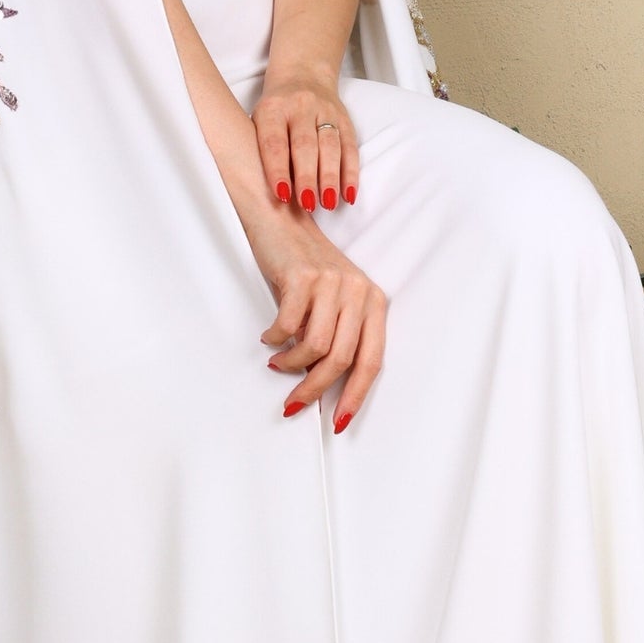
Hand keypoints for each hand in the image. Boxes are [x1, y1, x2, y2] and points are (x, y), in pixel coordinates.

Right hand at [242, 200, 386, 432]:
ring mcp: (332, 283)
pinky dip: (276, 340)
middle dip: (315, 390)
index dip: (355, 396)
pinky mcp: (303, 277)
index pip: (371, 360)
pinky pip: (289, 327)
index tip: (338, 422)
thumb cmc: (306, 268)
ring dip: (292, 365)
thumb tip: (326, 387)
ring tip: (278, 364)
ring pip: (315, 347)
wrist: (282, 221)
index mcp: (373, 302)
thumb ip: (339, 336)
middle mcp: (358, 291)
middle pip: (341, 359)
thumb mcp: (334, 302)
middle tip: (293, 404)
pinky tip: (270, 337)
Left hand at [253, 68, 359, 213]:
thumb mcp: (258, 120)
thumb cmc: (275, 109)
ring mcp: (326, 111)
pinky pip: (350, 147)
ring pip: (330, 147)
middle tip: (307, 205)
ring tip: (328, 203)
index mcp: (273, 108)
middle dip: (307, 178)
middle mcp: (301, 107)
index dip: (278, 169)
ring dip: (330, 178)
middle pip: (305, 145)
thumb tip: (269, 195)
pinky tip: (348, 194)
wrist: (302, 73)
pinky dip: (350, 173)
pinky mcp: (345, 119)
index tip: (281, 195)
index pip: (275, 142)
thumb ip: (263, 150)